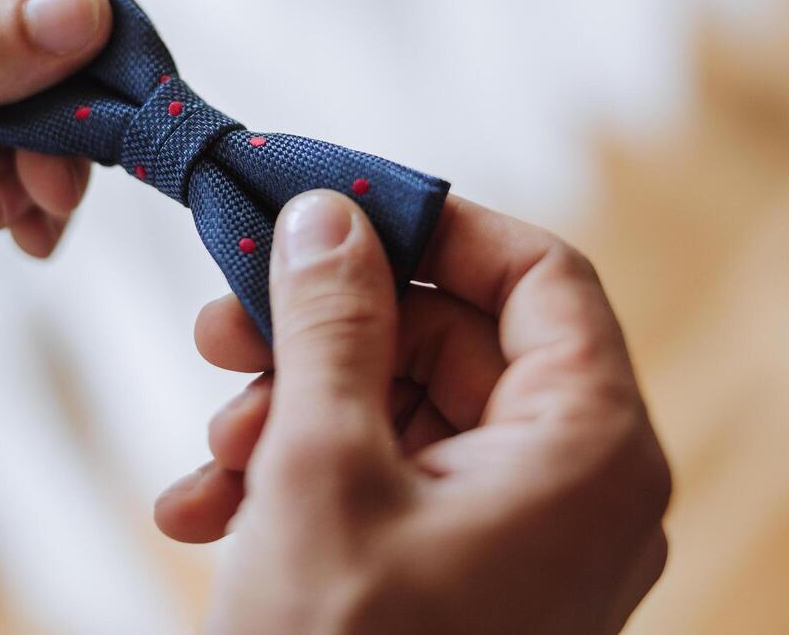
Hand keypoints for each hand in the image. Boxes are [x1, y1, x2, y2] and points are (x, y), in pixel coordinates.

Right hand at [156, 190, 669, 633]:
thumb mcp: (321, 467)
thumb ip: (331, 323)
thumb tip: (328, 213)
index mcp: (587, 448)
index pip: (539, 275)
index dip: (434, 227)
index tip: (329, 211)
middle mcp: (570, 486)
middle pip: (452, 341)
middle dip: (322, 334)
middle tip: (219, 328)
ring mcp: (517, 538)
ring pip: (402, 414)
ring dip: (289, 415)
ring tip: (208, 450)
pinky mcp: (460, 577)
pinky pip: (386, 486)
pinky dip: (297, 482)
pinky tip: (202, 512)